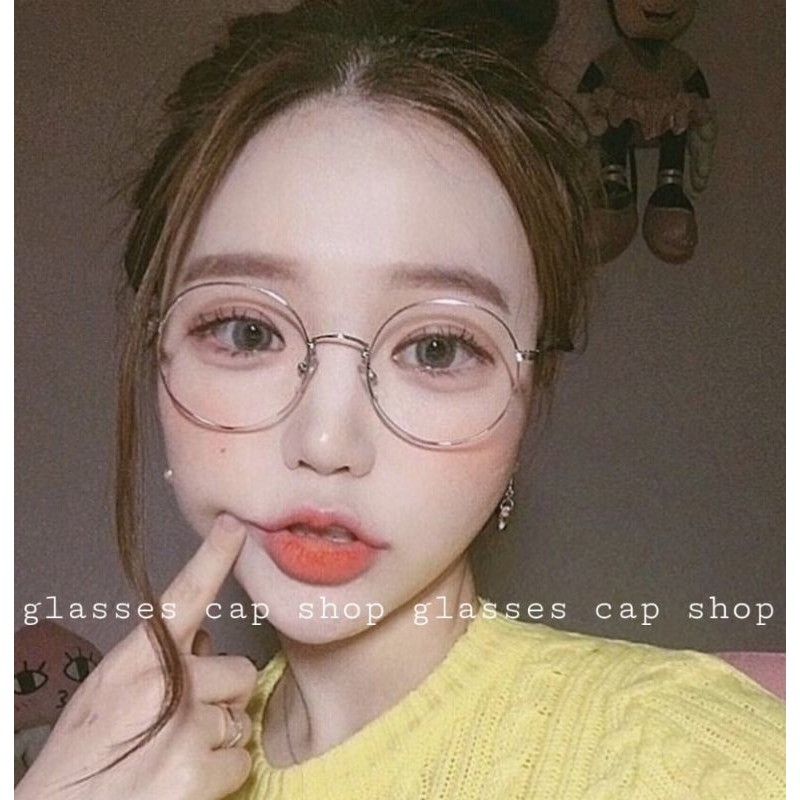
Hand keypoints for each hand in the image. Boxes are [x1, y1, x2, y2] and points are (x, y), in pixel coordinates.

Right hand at [16, 514, 257, 799]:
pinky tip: (185, 784)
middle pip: (238, 671)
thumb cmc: (81, 759)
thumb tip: (207, 641)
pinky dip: (222, 775)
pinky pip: (240, 760)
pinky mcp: (198, 772)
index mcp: (135, 660)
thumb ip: (159, 662)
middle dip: (223, 695)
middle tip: (186, 723)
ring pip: (240, 718)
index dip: (213, 558)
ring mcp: (185, 727)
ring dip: (219, 738)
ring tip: (175, 757)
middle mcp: (165, 684)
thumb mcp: (108, 694)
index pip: (183, 598)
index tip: (235, 527)